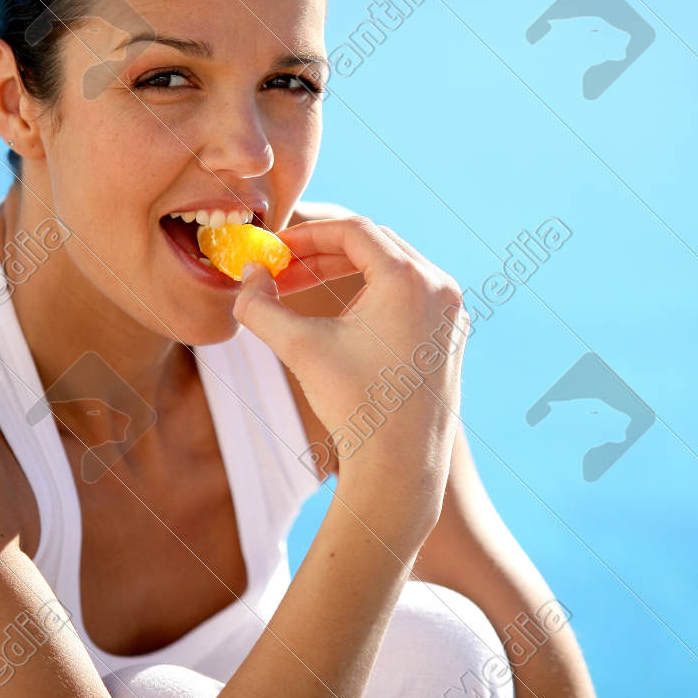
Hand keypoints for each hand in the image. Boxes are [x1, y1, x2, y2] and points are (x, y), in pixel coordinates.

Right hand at [232, 217, 467, 531]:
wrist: (400, 466)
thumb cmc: (354, 404)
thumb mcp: (299, 347)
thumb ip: (260, 305)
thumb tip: (246, 275)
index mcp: (410, 278)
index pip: (353, 231)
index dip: (307, 234)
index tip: (275, 249)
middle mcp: (440, 287)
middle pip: (376, 244)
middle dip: (324, 251)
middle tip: (284, 266)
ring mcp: (451, 312)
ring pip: (394, 268)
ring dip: (347, 271)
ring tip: (304, 288)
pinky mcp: (451, 335)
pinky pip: (411, 295)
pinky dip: (374, 294)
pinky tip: (342, 318)